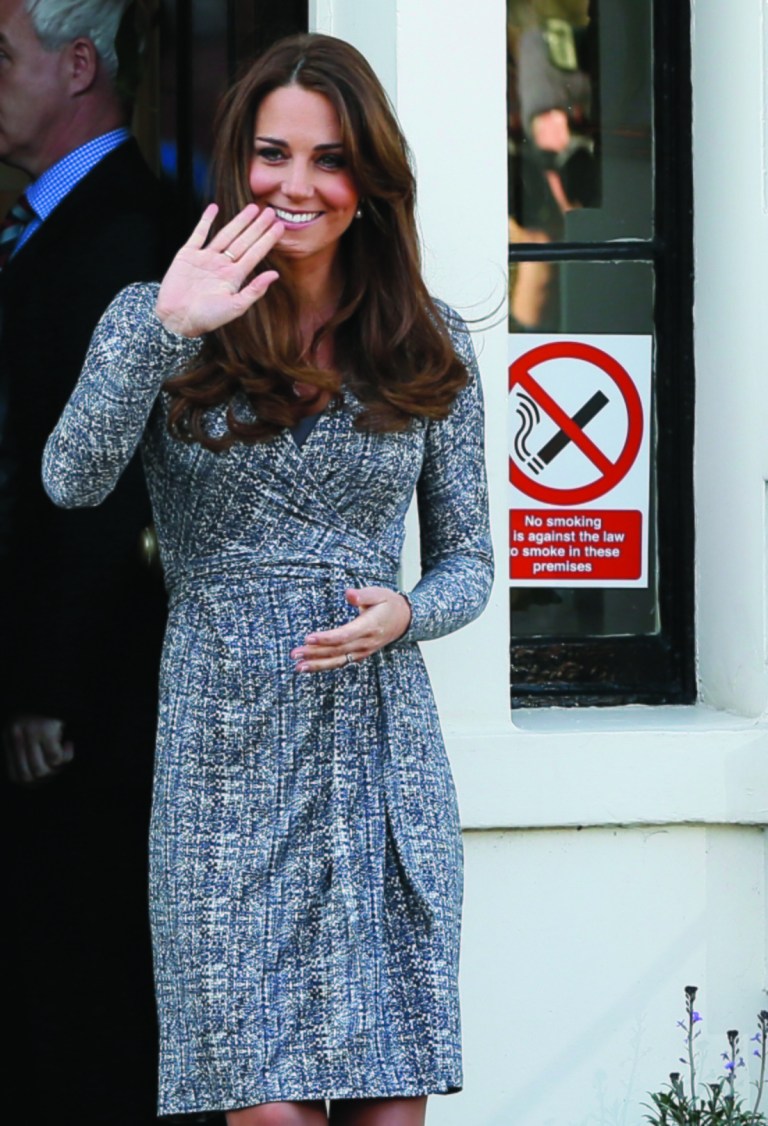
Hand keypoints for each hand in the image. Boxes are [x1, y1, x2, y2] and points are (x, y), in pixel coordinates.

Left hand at [3, 715, 73, 785]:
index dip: (32, 783)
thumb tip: (37, 774)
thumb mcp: (26, 728)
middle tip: (58, 767)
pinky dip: (66, 757)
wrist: (51, 683)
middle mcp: (16, 737)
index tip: (47, 775)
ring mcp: (30, 734)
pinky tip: (69, 745)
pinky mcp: (46, 730)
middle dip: (46, 778)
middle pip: (27, 776)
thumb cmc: (42, 708)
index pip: (15, 776)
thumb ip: (24, 746)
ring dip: (56, 769)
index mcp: (8, 738)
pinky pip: (55, 757)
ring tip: (64, 756)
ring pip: (41, 770)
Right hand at [155, 203, 284, 337]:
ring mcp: (205, 258)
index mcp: (234, 277)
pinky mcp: (187, 255)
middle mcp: (222, 265)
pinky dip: (205, 221)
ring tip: (252, 208)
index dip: (267, 240)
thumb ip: (254, 290)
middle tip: (270, 211)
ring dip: (239, 221)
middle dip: (257, 226)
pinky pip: (198, 234)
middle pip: (243, 241)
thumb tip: (275, 275)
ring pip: (226, 234)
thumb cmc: (207, 318)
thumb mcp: (235, 307)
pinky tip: (214, 208)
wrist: (177, 318)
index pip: (255, 254)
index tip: (279, 227)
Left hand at [291, 587, 411, 672]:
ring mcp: (363, 651)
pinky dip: (325, 666)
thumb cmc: (389, 604)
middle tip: (295, 653)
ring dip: (317, 664)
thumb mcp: (379, 594)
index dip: (326, 638)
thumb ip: (363, 595)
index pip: (345, 635)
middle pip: (337, 650)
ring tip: (298, 666)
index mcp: (369, 626)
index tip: (308, 637)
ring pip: (338, 660)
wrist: (404, 620)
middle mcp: (365, 642)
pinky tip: (310, 667)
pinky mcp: (359, 655)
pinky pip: (341, 662)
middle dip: (315, 653)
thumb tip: (349, 593)